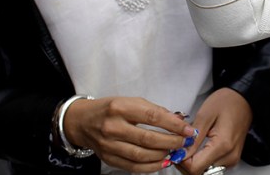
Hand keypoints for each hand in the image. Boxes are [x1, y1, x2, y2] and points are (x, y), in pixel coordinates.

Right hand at [62, 96, 196, 172]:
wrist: (82, 121)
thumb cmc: (111, 109)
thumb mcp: (132, 101)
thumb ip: (155, 111)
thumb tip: (179, 121)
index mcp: (121, 108)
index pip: (153, 117)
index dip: (174, 125)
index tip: (188, 130)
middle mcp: (113, 127)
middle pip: (147, 139)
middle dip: (171, 142)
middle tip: (185, 142)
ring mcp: (108, 145)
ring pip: (140, 155)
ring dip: (162, 156)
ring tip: (175, 152)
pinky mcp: (107, 158)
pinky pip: (132, 166)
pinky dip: (149, 167)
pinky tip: (161, 163)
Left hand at [178, 88, 252, 174]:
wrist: (244, 97)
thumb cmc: (227, 101)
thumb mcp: (205, 115)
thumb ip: (193, 138)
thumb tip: (180, 155)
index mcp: (223, 145)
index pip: (195, 168)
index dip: (182, 160)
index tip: (177, 149)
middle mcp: (229, 155)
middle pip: (199, 172)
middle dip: (185, 162)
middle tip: (180, 147)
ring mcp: (232, 158)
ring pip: (204, 171)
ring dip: (193, 162)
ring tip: (189, 146)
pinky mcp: (232, 158)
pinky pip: (211, 166)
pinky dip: (201, 160)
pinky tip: (198, 149)